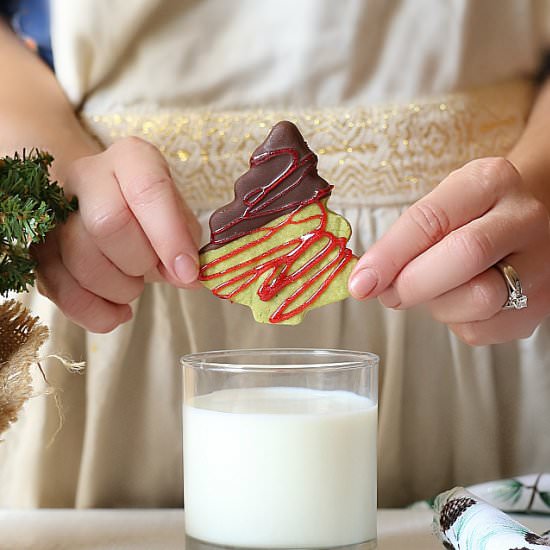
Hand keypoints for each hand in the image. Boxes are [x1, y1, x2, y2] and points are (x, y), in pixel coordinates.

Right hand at [32, 137, 201, 332]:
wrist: (108, 208)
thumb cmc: (151, 215)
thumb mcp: (178, 219)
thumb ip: (186, 243)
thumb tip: (187, 276)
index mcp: (131, 159)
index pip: (147, 189)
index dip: (169, 236)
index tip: (188, 271)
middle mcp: (86, 175)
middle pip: (108, 224)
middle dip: (140, 261)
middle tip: (153, 269)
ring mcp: (54, 211)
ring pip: (81, 259)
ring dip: (120, 288)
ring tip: (135, 285)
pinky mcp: (38, 249)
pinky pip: (60, 290)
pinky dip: (97, 312)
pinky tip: (119, 311)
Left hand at [348, 157, 549, 344]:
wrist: (525, 223)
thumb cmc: (472, 216)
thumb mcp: (439, 207)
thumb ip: (404, 240)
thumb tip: (368, 281)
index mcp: (489, 181)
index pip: (431, 219)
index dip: (389, 256)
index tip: (361, 281)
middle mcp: (524, 217)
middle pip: (464, 256)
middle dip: (413, 283)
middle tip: (390, 293)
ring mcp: (541, 262)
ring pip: (479, 299)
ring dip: (439, 305)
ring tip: (435, 291)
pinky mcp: (541, 303)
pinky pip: (484, 330)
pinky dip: (457, 322)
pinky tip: (460, 302)